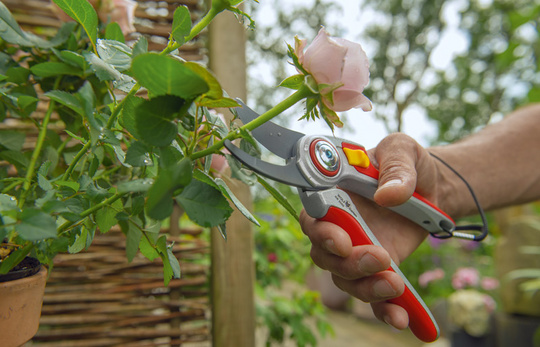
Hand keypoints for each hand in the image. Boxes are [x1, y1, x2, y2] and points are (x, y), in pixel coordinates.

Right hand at [300, 133, 442, 329]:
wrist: (433, 188)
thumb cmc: (408, 164)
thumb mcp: (403, 151)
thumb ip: (395, 167)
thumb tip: (388, 196)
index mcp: (334, 194)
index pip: (312, 217)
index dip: (320, 232)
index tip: (342, 241)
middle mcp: (338, 226)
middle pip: (324, 254)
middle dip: (347, 263)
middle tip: (380, 257)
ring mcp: (355, 251)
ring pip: (344, 278)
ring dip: (366, 287)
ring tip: (396, 284)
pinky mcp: (377, 269)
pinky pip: (372, 295)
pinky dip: (384, 310)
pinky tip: (401, 318)